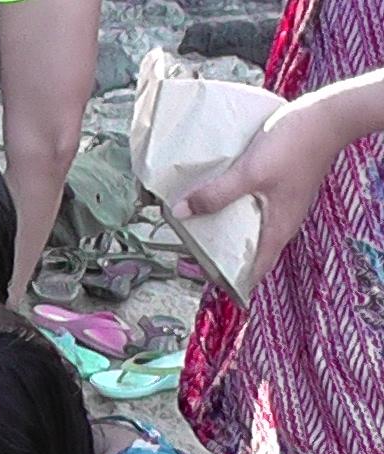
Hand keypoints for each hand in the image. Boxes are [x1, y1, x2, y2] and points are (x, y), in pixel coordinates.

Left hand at [172, 93, 352, 290]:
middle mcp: (283, 221)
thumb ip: (217, 194)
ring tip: (195, 227)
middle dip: (221, 255)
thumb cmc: (295, 145)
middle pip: (249, 249)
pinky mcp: (281, 186)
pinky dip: (234, 209)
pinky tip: (215, 198)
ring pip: (250, 226)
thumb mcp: (250, 172)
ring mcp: (283, 204)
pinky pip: (253, 206)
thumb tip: (182, 213)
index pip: (255, 269)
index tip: (203, 281)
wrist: (328, 114)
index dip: (230, 279)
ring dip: (225, 229)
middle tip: (189, 254)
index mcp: (279, 228)